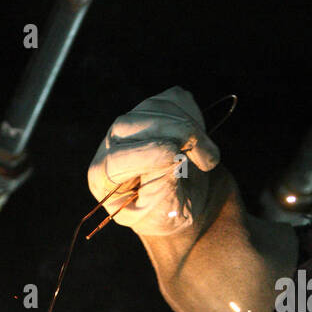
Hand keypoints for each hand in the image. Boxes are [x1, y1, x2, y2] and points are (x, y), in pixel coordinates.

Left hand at [87, 86, 220, 237]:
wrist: (183, 199)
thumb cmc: (167, 212)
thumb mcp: (164, 213)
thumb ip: (161, 187)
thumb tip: (172, 155)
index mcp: (103, 178)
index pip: (115, 160)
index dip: (147, 155)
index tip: (177, 157)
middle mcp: (110, 146)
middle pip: (132, 125)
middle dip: (177, 136)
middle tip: (209, 161)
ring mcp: (130, 123)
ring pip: (155, 107)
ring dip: (191, 128)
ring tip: (209, 159)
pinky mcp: (152, 108)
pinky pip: (173, 99)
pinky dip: (194, 115)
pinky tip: (198, 141)